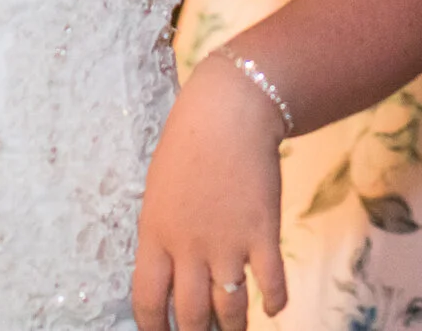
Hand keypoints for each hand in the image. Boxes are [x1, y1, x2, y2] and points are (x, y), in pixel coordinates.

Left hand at [133, 56, 288, 330]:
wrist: (229, 113)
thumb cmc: (188, 145)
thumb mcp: (158, 192)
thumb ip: (161, 234)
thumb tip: (168, 271)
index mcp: (155, 235)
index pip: (147, 301)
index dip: (154, 330)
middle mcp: (188, 247)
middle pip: (191, 315)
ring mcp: (227, 242)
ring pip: (230, 308)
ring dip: (233, 327)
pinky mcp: (263, 232)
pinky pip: (271, 283)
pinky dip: (273, 301)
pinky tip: (272, 306)